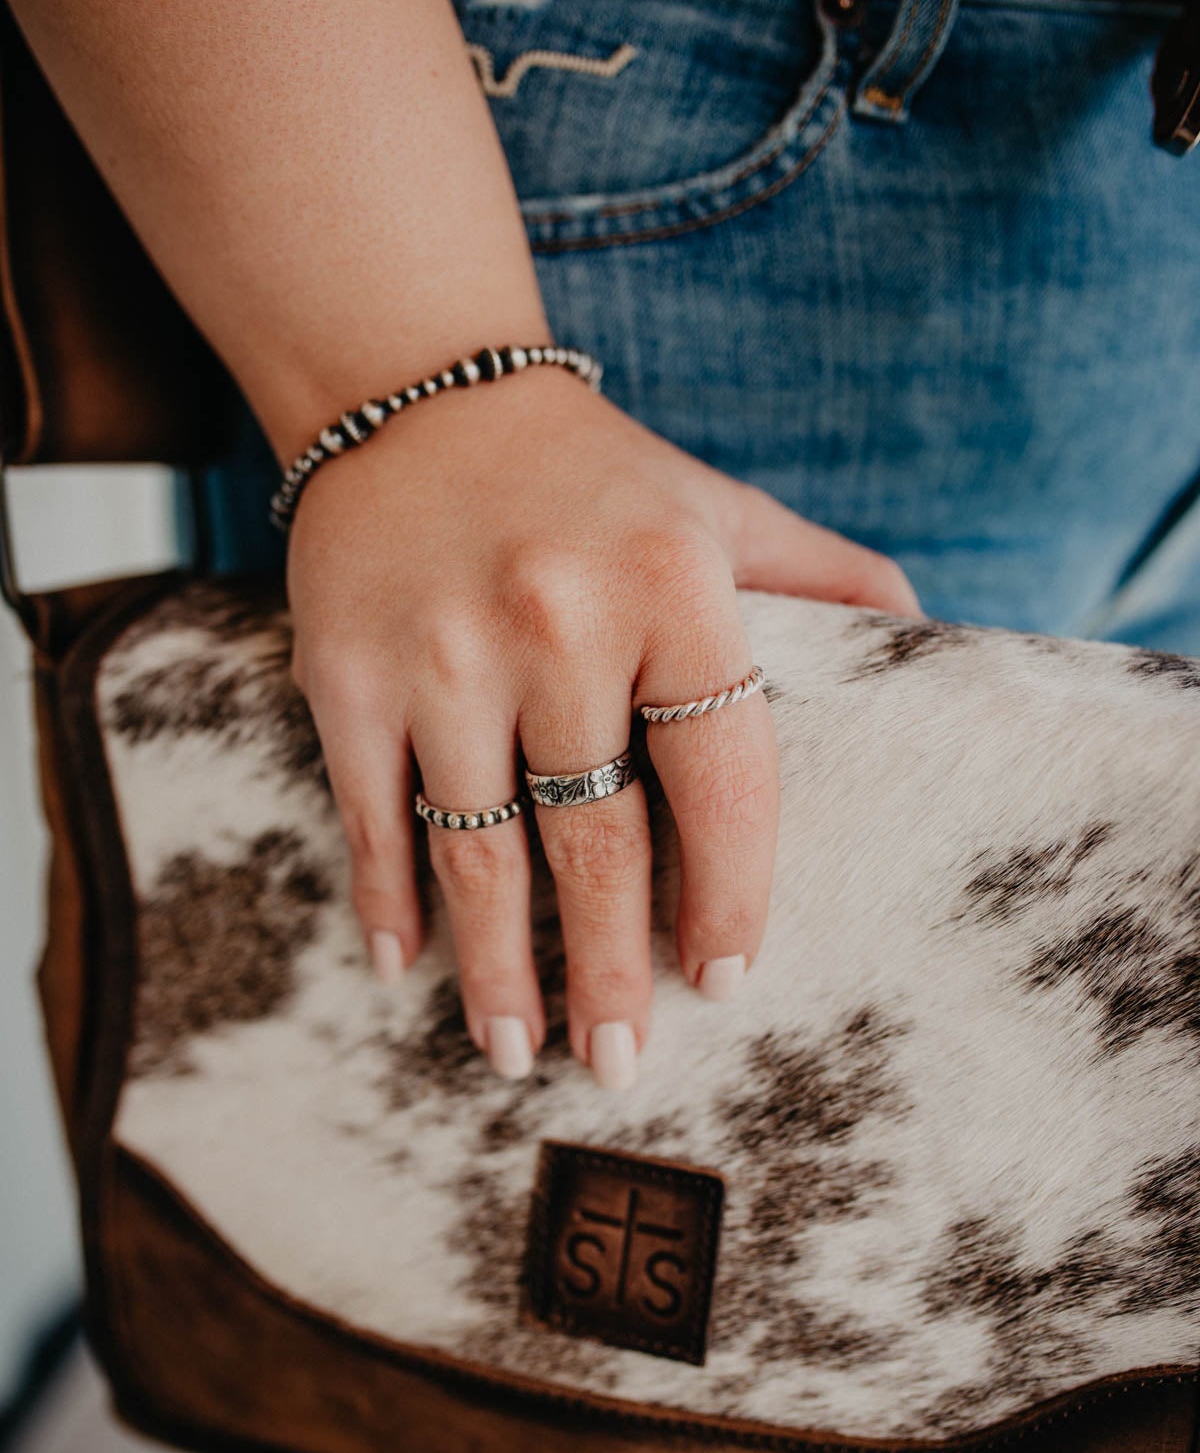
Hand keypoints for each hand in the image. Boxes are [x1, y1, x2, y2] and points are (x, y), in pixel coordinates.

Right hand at [287, 366, 920, 1088]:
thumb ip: (824, 577)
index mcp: (675, 587)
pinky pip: (376, 816)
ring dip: (498, 971)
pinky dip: (390, 902)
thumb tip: (927, 641)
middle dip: (611, 970)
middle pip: (597, 843)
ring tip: (517, 1053)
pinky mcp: (347, 672)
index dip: (732, 893)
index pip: (724, 777)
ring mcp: (444, 653)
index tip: (725, 978)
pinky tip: (406, 967)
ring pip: (480, 854)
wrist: (416, 393)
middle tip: (619, 1059)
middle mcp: (558, 620)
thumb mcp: (721, 509)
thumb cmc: (592, 477)